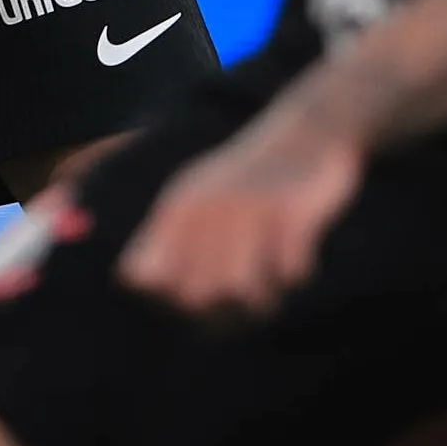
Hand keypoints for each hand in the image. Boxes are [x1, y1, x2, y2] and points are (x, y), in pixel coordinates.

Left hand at [116, 110, 363, 325]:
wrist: (308, 132)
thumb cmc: (248, 179)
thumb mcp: (197, 198)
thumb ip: (165, 241)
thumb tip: (138, 285)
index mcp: (177, 209)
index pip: (141, 277)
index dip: (163, 299)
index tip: (192, 297)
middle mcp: (205, 210)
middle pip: (193, 297)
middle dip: (217, 313)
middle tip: (241, 305)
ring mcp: (248, 209)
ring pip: (240, 292)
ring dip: (261, 298)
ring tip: (272, 285)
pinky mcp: (291, 211)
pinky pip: (289, 273)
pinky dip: (296, 273)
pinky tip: (298, 255)